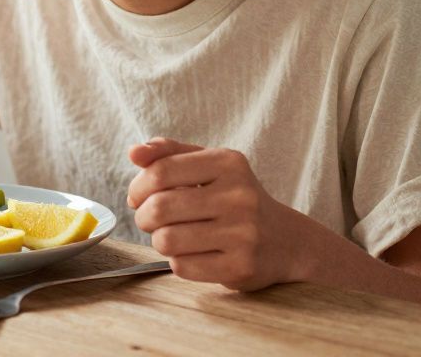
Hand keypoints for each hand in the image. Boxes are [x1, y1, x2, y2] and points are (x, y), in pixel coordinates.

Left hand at [125, 138, 303, 290]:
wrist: (286, 240)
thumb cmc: (234, 198)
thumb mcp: (209, 165)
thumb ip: (169, 153)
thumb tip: (134, 152)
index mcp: (228, 163)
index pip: (161, 171)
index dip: (138, 187)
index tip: (137, 197)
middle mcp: (239, 196)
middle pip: (159, 208)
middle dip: (144, 216)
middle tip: (150, 220)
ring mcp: (243, 233)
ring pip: (166, 240)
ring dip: (159, 240)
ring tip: (172, 236)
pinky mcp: (241, 266)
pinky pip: (182, 267)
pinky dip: (178, 261)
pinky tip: (194, 254)